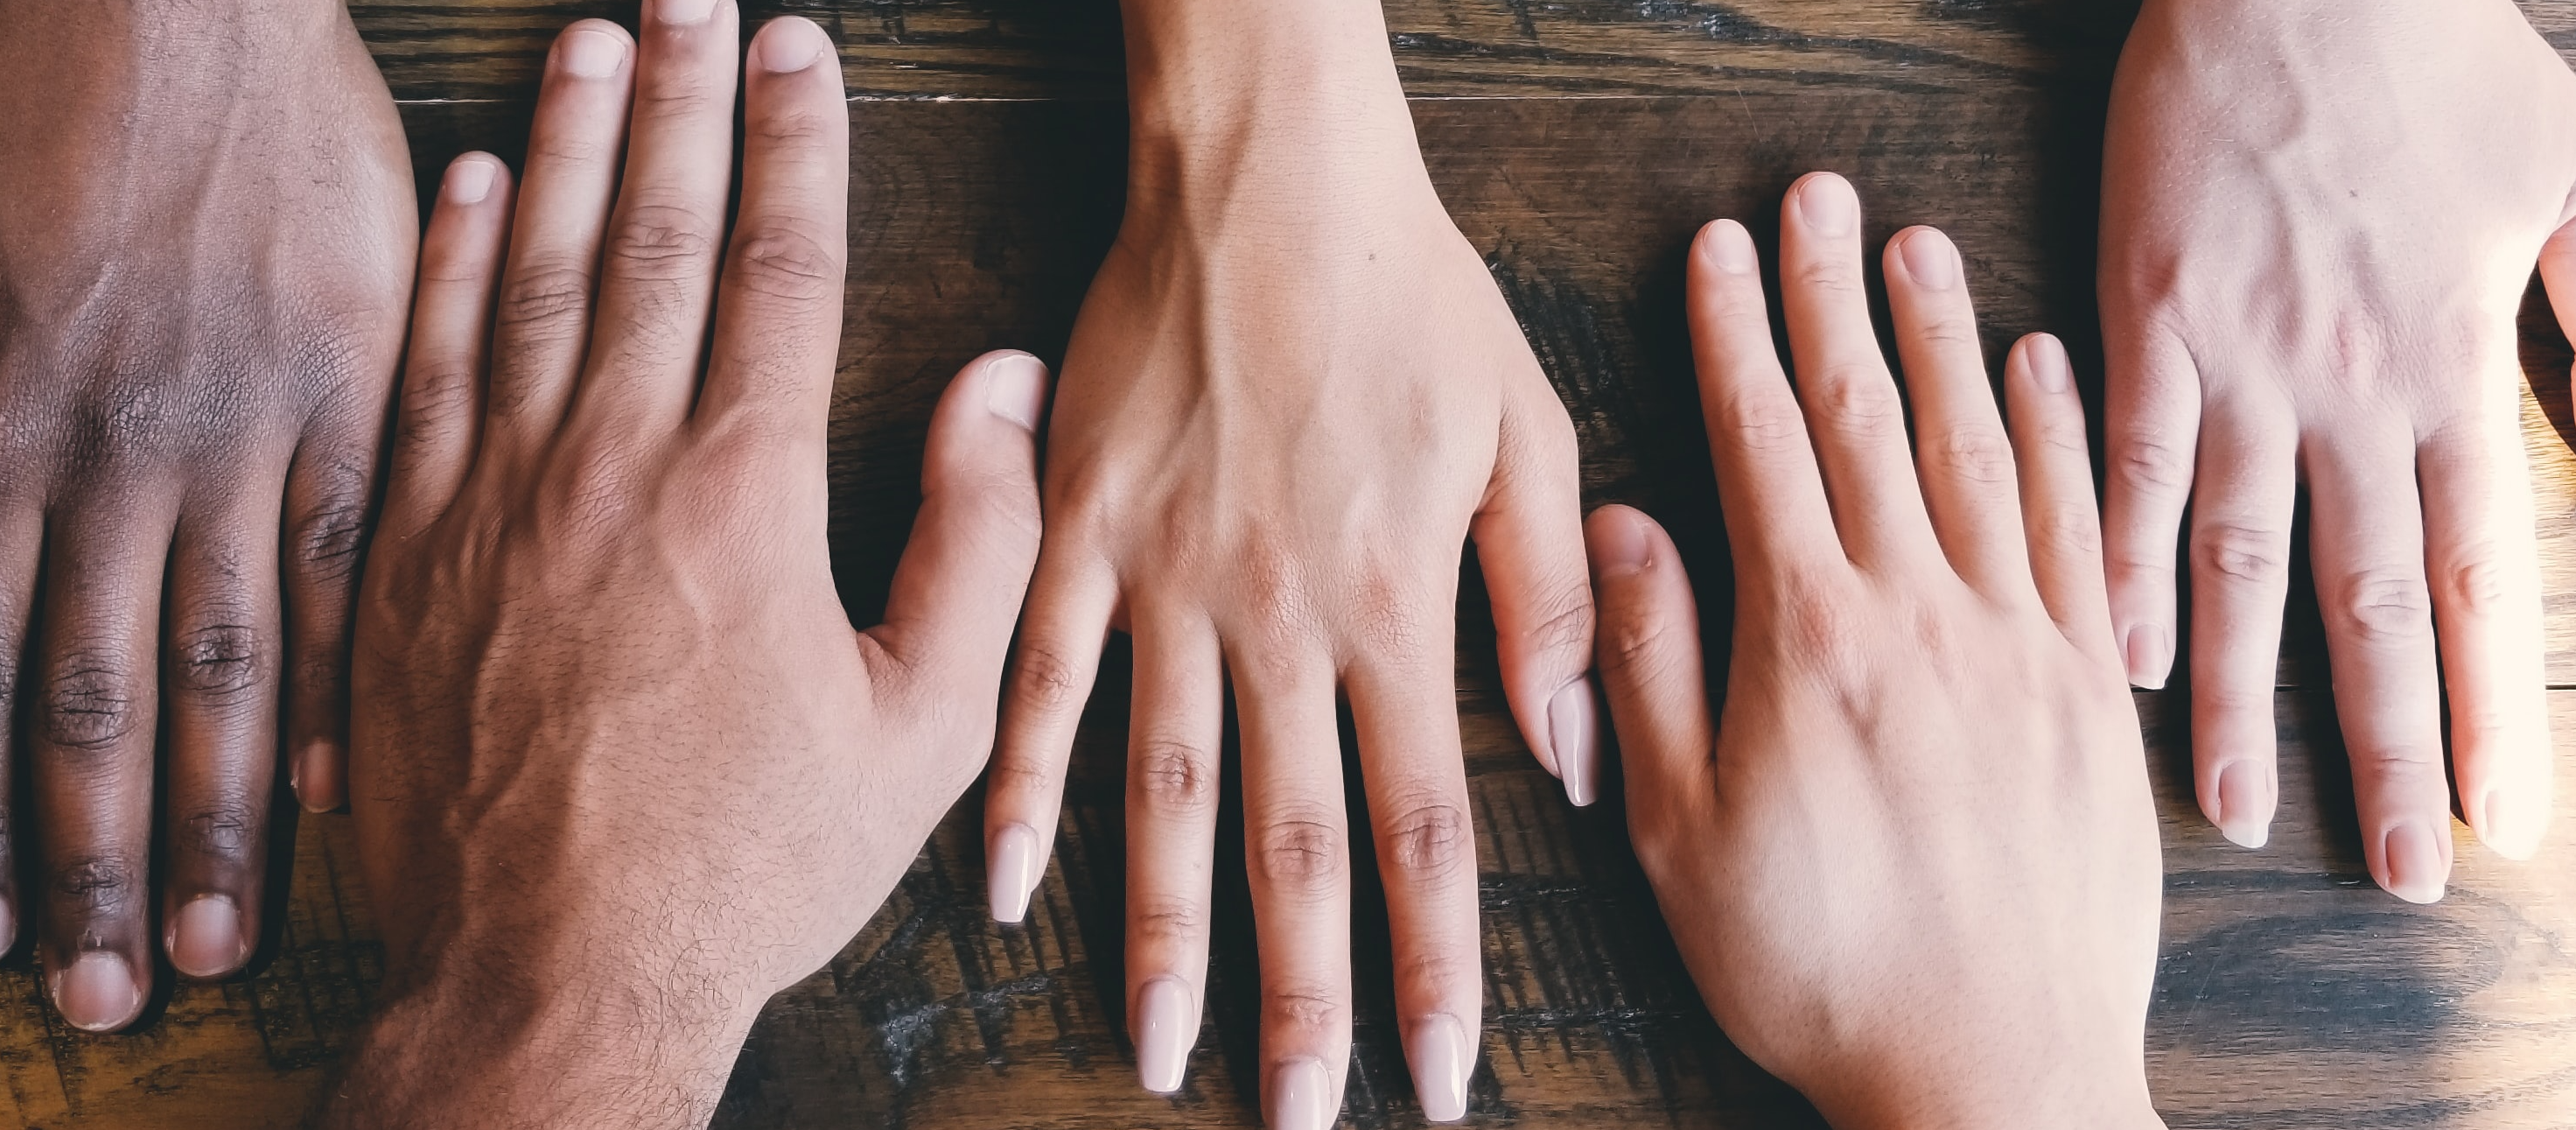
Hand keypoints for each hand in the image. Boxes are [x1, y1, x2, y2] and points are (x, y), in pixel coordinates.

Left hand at [0, 0, 413, 1022]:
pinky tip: (344, 787)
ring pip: (231, 659)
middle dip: (88, 867)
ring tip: (215, 936)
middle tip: (103, 999)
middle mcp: (113, 456)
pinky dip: (350, 680)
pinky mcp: (350, 384)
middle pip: (95, 702)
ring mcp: (243, 426)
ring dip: (217, 815)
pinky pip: (355, 560)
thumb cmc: (11, 90)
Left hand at [325, 12, 1045, 1127]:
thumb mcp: (921, 730)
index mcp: (743, 499)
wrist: (548, 978)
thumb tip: (999, 388)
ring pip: (529, 276)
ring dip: (564, 144)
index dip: (795, 141)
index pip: (776, 268)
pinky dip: (449, 267)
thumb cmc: (743, 868)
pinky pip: (425, 370)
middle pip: (648, 236)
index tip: (803, 48)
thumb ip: (978, 544)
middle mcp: (607, 469)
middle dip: (678, 98)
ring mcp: (490, 503)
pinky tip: (472, 186)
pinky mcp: (401, 554)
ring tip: (589, 40)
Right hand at [973, 2, 1593, 1121]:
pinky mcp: (1078, 534)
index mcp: (1395, 603)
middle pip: (1293, 843)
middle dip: (1303, 995)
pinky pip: (1039, 683)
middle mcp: (1278, 618)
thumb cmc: (1408, 292)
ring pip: (1161, 793)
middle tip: (1301, 1115)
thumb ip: (1548, 604)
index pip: (1425, 828)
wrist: (1263, 172)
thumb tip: (1572, 763)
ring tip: (1161, 1051)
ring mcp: (1165, 582)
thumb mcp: (1527, 430)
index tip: (1438, 1077)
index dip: (1435, 967)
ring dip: (1162, 935)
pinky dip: (1019, 790)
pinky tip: (1003, 891)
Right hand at [1597, 176, 2162, 1127]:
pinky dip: (2061, 439)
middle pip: (1871, 421)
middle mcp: (1925, 618)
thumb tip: (1619, 527)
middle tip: (1819, 203)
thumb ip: (1645, 668)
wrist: (1996, 1076)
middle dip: (1833, 301)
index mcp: (1809, 644)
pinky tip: (2043, 375)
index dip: (1734, 337)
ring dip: (1945, 341)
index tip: (1720, 252)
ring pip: (1981, 454)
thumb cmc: (1820, 973)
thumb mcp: (1678, 834)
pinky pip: (2081, 532)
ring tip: (1920, 251)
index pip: (1762, 448)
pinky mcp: (2091, 695)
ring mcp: (2023, 649)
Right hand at [2099, 0, 2575, 895]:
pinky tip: (2115, 658)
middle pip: (2364, 600)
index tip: (2504, 819)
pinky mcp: (2145, 320)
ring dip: (2237, 696)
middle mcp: (2346, 388)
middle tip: (2396, 870)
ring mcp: (2236, 361)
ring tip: (2230, 810)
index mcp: (2452, 365)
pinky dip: (2121, 565)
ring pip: (2239, 558)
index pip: (2478, 572)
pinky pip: (2129, 466)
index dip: (2493, 706)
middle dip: (2386, 747)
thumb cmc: (2440, 63)